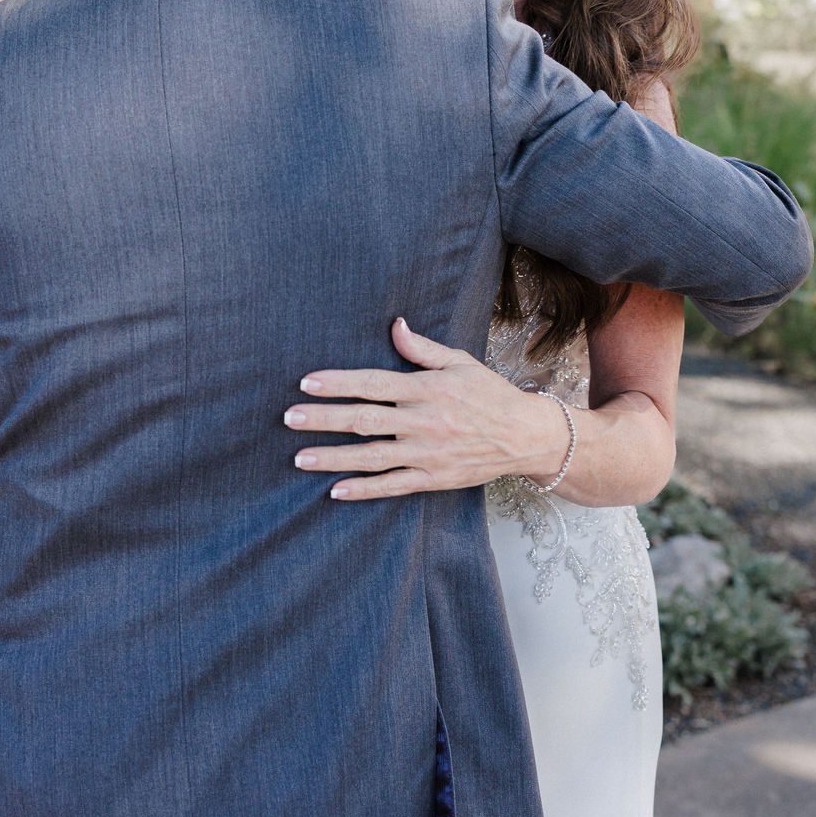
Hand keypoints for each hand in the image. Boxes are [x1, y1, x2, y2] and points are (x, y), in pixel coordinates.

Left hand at [285, 318, 567, 499]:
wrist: (526, 436)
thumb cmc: (490, 394)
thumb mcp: (460, 362)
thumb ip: (422, 349)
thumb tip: (394, 325)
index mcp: (426, 389)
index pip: (372, 384)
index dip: (337, 384)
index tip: (306, 384)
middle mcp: (423, 422)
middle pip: (363, 420)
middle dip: (323, 420)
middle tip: (289, 418)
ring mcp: (427, 453)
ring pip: (371, 457)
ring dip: (332, 458)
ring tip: (299, 457)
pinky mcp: (433, 478)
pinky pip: (393, 485)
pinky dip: (364, 490)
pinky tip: (335, 491)